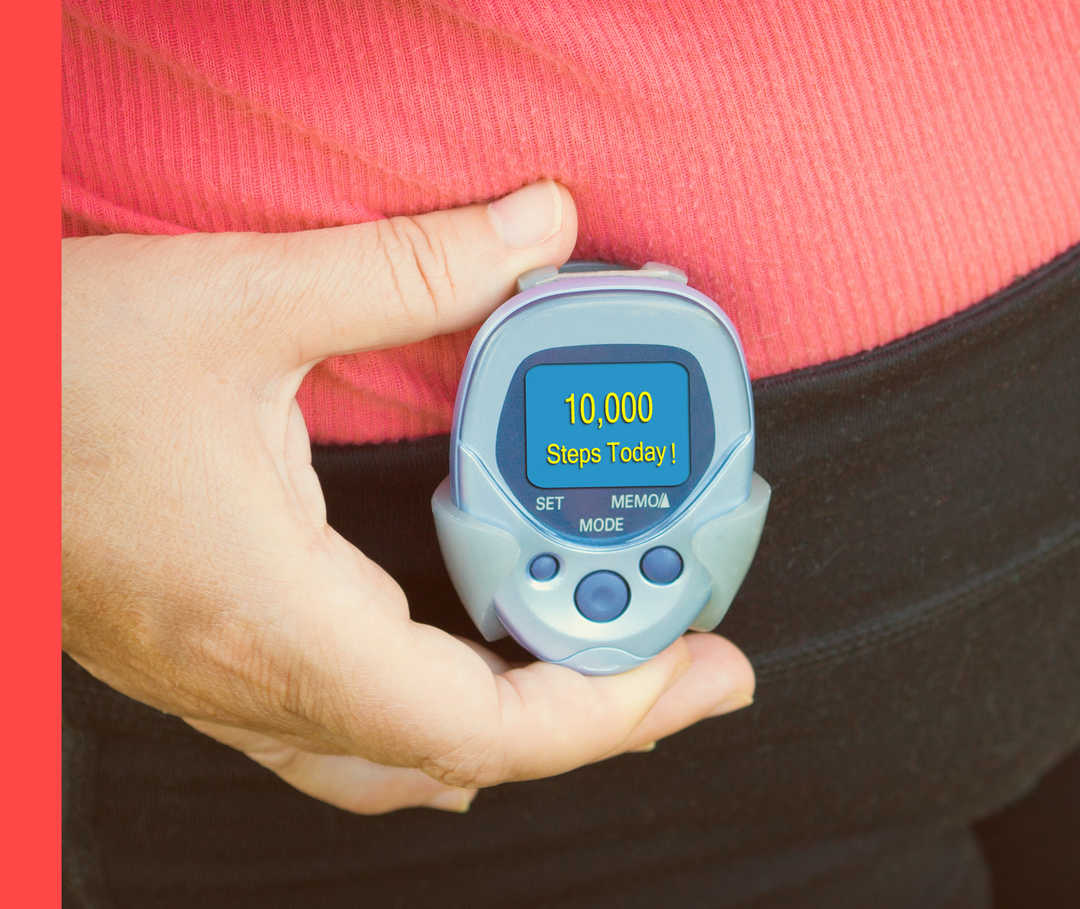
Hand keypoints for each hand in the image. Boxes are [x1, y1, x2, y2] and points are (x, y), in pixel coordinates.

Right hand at [62, 180, 754, 814]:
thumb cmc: (50, 369)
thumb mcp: (242, 298)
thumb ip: (409, 269)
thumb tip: (536, 228)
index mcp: (276, 618)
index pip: (480, 724)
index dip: (607, 710)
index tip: (698, 670)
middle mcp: (252, 679)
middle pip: (461, 752)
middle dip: (594, 720)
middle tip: (686, 667)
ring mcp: (222, 684)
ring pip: (398, 763)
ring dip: (515, 731)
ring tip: (604, 684)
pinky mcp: (206, 658)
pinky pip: (340, 739)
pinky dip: (429, 729)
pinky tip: (461, 704)